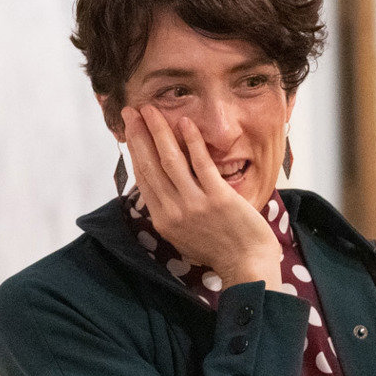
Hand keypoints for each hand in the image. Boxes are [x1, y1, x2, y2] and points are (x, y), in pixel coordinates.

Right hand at [123, 105, 283, 290]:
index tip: (128, 129)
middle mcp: (173, 211)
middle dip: (139, 134)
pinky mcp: (218, 197)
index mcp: (162, 219)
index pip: (143, 176)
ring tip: (151, 110)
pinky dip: (191, 141)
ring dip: (159, 131)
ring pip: (170, 160)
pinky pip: (201, 163)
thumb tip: (159, 186)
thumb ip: (170, 211)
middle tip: (132, 110)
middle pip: (151, 164)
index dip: (134, 149)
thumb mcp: (182, 235)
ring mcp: (195, 203)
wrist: (246, 265)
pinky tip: (185, 122)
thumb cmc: (218, 250)